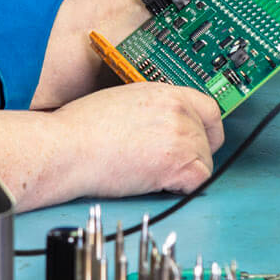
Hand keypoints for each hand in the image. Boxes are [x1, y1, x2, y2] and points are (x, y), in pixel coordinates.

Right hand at [0, 83, 223, 209]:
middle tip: (171, 164)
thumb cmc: (82, 127)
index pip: (210, 109)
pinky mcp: (175, 164)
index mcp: (166, 92)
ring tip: (156, 173)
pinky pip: (198, 181)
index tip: (203, 139)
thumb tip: (163, 124)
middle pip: (209, 138)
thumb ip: (154, 108)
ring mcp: (180, 137)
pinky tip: (159, 183)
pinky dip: (183, 187)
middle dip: (194, 153)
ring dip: (186, 172)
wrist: (69, 147)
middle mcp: (178, 111)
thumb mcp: (125, 99)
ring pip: (205, 161)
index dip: (208, 128)